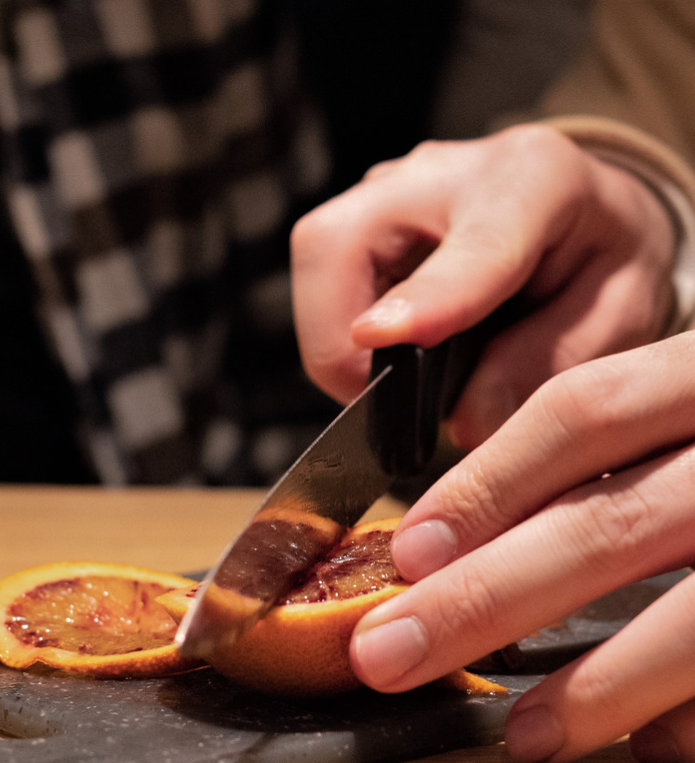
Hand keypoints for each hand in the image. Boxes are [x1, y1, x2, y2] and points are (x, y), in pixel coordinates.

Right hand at [290, 124, 675, 447]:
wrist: (580, 205)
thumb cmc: (598, 258)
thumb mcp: (615, 315)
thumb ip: (546, 364)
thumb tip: (464, 421)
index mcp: (533, 184)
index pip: (472, 247)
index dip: (425, 297)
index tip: (378, 338)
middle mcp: (443, 171)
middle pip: (337, 244)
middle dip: (337, 342)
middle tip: (387, 399)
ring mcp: (387, 188)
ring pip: (316, 264)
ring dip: (335, 342)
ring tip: (397, 377)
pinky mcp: (357, 214)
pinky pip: (320, 279)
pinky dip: (338, 331)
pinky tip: (389, 348)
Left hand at [348, 331, 694, 762]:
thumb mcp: (691, 398)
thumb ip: (615, 448)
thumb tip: (472, 538)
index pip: (583, 414)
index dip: (488, 483)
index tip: (411, 551)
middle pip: (608, 523)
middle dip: (489, 596)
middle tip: (391, 653)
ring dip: (599, 683)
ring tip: (523, 734)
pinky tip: (651, 750)